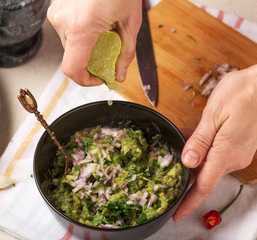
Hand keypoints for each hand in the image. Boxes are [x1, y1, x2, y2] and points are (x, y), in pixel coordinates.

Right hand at [47, 0, 141, 85]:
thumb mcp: (130, 22)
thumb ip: (125, 53)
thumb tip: (118, 75)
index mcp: (81, 27)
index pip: (73, 69)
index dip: (86, 81)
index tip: (98, 79)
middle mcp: (63, 22)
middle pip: (72, 58)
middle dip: (90, 61)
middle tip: (108, 53)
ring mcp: (57, 15)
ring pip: (69, 45)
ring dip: (86, 46)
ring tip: (102, 31)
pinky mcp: (55, 10)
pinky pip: (66, 32)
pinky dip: (81, 35)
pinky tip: (93, 23)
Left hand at [173, 64, 256, 221]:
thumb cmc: (242, 94)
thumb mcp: (214, 115)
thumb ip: (200, 141)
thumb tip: (187, 162)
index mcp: (225, 153)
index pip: (204, 187)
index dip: (189, 203)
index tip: (177, 214)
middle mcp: (233, 157)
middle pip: (204, 176)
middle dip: (184, 175)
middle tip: (167, 169)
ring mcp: (238, 152)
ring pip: (208, 163)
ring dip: (192, 159)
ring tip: (177, 143)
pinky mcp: (239, 144)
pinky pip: (216, 153)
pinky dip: (202, 150)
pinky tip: (191, 137)